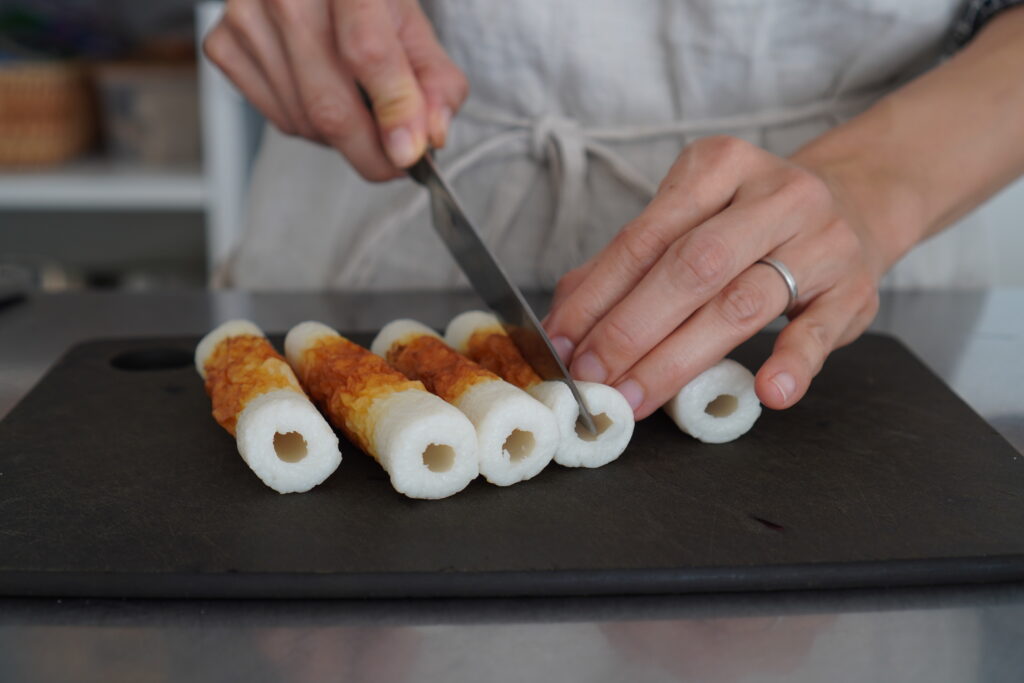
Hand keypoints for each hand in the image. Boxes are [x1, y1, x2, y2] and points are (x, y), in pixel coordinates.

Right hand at [204, 0, 467, 179]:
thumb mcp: (410, 22)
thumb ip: (433, 78)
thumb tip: (430, 135)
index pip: (367, 51)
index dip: (393, 111)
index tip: (410, 154)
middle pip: (328, 105)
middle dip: (370, 152)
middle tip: (398, 162)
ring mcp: (245, 17)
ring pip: (303, 123)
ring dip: (341, 138)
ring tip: (359, 107)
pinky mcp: (223, 44)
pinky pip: (277, 119)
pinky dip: (307, 125)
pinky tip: (321, 93)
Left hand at [543, 135, 886, 419]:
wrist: (857, 201)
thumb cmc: (751, 221)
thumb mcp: (692, 217)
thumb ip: (629, 263)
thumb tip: (563, 319)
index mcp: (719, 166)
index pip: (645, 237)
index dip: (597, 296)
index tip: (563, 343)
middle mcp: (774, 195)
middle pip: (692, 267)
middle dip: (631, 329)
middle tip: (592, 377)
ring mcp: (821, 240)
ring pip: (742, 303)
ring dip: (679, 357)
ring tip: (636, 397)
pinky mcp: (854, 289)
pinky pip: (821, 330)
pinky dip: (793, 363)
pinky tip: (768, 392)